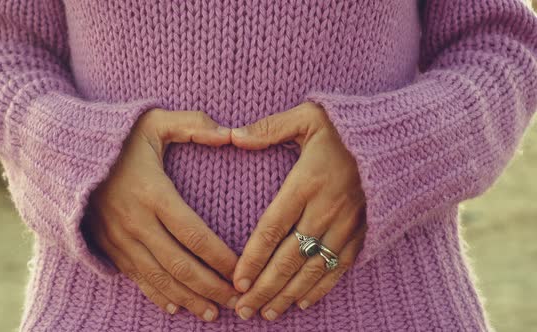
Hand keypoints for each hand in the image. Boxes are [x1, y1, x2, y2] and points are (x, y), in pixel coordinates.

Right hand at [84, 108, 239, 321]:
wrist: (61, 151)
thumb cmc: (116, 135)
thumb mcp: (154, 121)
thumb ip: (193, 125)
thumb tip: (231, 134)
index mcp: (153, 193)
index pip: (195, 235)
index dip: (220, 257)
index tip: (242, 270)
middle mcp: (136, 222)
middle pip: (180, 265)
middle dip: (211, 287)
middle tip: (236, 301)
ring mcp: (119, 238)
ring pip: (158, 278)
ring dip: (187, 298)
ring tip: (212, 313)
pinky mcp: (108, 246)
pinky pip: (135, 277)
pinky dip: (156, 294)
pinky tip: (175, 306)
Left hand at [229, 101, 366, 320]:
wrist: (401, 137)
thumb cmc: (348, 125)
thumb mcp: (308, 116)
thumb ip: (269, 128)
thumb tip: (232, 135)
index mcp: (307, 183)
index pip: (272, 228)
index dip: (252, 258)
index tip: (235, 281)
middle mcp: (327, 209)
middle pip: (290, 258)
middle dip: (264, 287)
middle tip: (243, 309)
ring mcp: (348, 224)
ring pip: (312, 269)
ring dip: (288, 294)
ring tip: (267, 313)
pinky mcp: (364, 231)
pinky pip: (340, 266)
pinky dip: (321, 287)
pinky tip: (303, 302)